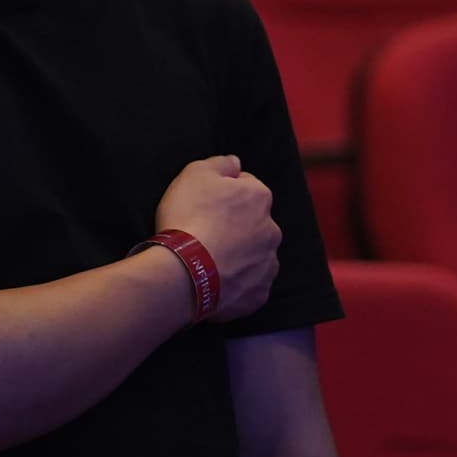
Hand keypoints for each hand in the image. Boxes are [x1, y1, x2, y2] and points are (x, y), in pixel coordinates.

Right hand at [151, 154, 280, 322]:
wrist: (184, 272)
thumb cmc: (188, 217)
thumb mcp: (194, 173)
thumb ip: (220, 163)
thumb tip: (236, 163)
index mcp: (259, 197)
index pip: (246, 187)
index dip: (224, 194)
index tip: (205, 204)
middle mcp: (272, 230)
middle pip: (253, 223)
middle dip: (236, 226)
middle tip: (205, 234)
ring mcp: (268, 264)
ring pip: (255, 255)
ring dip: (239, 256)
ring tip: (209, 261)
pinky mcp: (259, 294)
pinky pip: (250, 285)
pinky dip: (236, 283)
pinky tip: (215, 281)